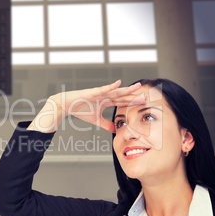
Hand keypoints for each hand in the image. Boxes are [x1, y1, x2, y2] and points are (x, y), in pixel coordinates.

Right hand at [27, 80, 145, 132]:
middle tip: (147, 96)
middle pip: (122, 96)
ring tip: (137, 87)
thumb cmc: (80, 110)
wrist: (67, 105)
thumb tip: (115, 131)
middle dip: (134, 96)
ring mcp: (100, 93)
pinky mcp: (92, 92)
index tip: (144, 103)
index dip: (132, 102)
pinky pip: (103, 89)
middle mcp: (105, 96)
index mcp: (106, 101)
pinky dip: (111, 86)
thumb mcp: (96, 120)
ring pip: (116, 91)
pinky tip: (119, 84)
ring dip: (127, 89)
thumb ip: (106, 124)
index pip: (122, 102)